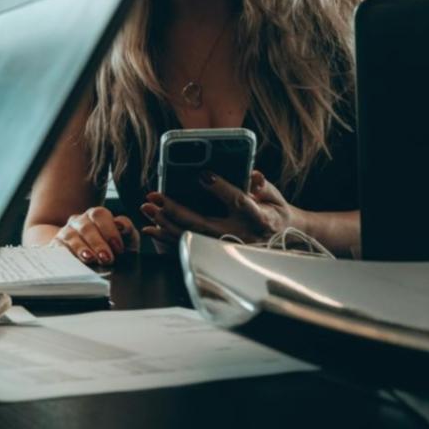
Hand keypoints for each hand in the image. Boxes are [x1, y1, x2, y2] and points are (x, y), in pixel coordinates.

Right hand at [52, 206, 138, 265]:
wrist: (95, 263)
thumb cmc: (113, 250)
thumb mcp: (126, 240)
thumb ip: (128, 231)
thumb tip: (122, 226)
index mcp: (97, 216)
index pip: (100, 215)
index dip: (109, 230)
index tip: (119, 249)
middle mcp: (80, 221)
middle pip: (86, 227)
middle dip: (97, 243)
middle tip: (107, 259)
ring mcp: (66, 232)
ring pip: (71, 236)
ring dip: (81, 248)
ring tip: (90, 259)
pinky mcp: (57, 245)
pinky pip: (58, 248)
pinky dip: (66, 254)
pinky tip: (74, 263)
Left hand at [142, 171, 293, 244]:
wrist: (281, 237)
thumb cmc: (273, 211)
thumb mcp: (274, 196)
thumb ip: (263, 186)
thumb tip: (254, 176)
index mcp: (259, 218)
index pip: (239, 202)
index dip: (221, 189)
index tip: (203, 175)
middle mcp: (240, 235)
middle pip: (204, 223)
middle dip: (176, 210)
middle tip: (155, 196)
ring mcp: (226, 247)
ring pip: (192, 236)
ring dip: (166, 223)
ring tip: (147, 208)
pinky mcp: (215, 253)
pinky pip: (188, 246)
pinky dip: (167, 239)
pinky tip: (150, 229)